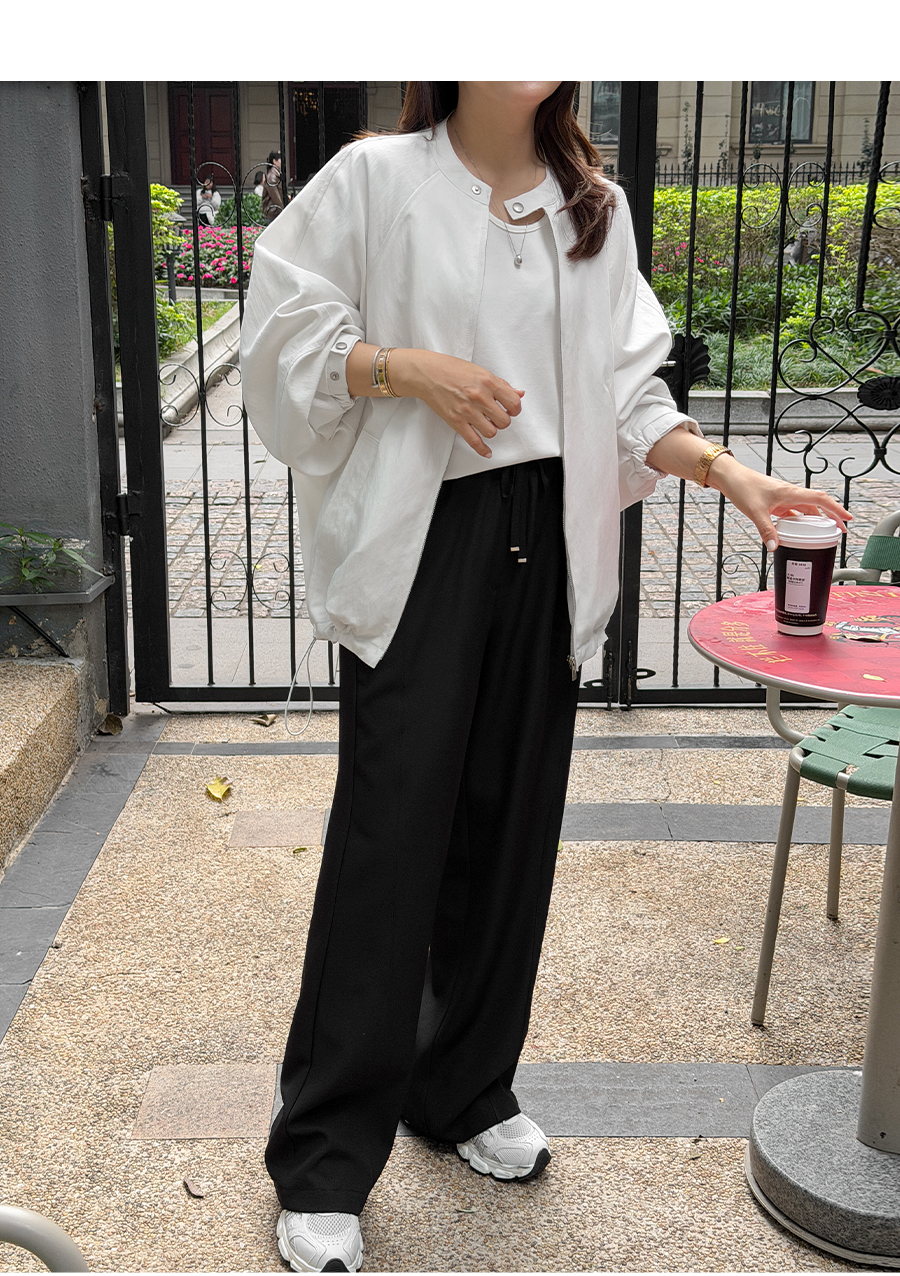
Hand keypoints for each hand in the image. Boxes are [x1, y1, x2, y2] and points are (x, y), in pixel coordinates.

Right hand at [389, 348, 523, 456]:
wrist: (428, 373)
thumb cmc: (451, 370)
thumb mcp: (480, 371)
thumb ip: (501, 384)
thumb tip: (518, 393)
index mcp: (488, 382)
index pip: (513, 402)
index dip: (515, 409)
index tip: (512, 409)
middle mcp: (479, 397)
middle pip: (504, 421)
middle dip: (503, 420)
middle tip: (498, 416)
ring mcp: (467, 411)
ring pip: (491, 432)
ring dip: (492, 430)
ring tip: (487, 424)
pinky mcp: (456, 421)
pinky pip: (474, 441)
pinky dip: (483, 450)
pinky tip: (487, 452)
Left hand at [708, 459, 851, 549]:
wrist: (730, 477)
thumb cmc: (742, 487)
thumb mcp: (755, 511)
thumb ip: (766, 530)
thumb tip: (775, 548)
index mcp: (790, 493)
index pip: (820, 500)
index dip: (836, 509)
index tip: (848, 519)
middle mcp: (790, 494)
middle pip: (817, 505)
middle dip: (831, 517)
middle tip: (841, 531)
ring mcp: (783, 498)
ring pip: (806, 509)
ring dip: (816, 520)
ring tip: (825, 533)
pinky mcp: (775, 502)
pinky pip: (793, 512)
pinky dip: (799, 521)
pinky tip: (799, 531)